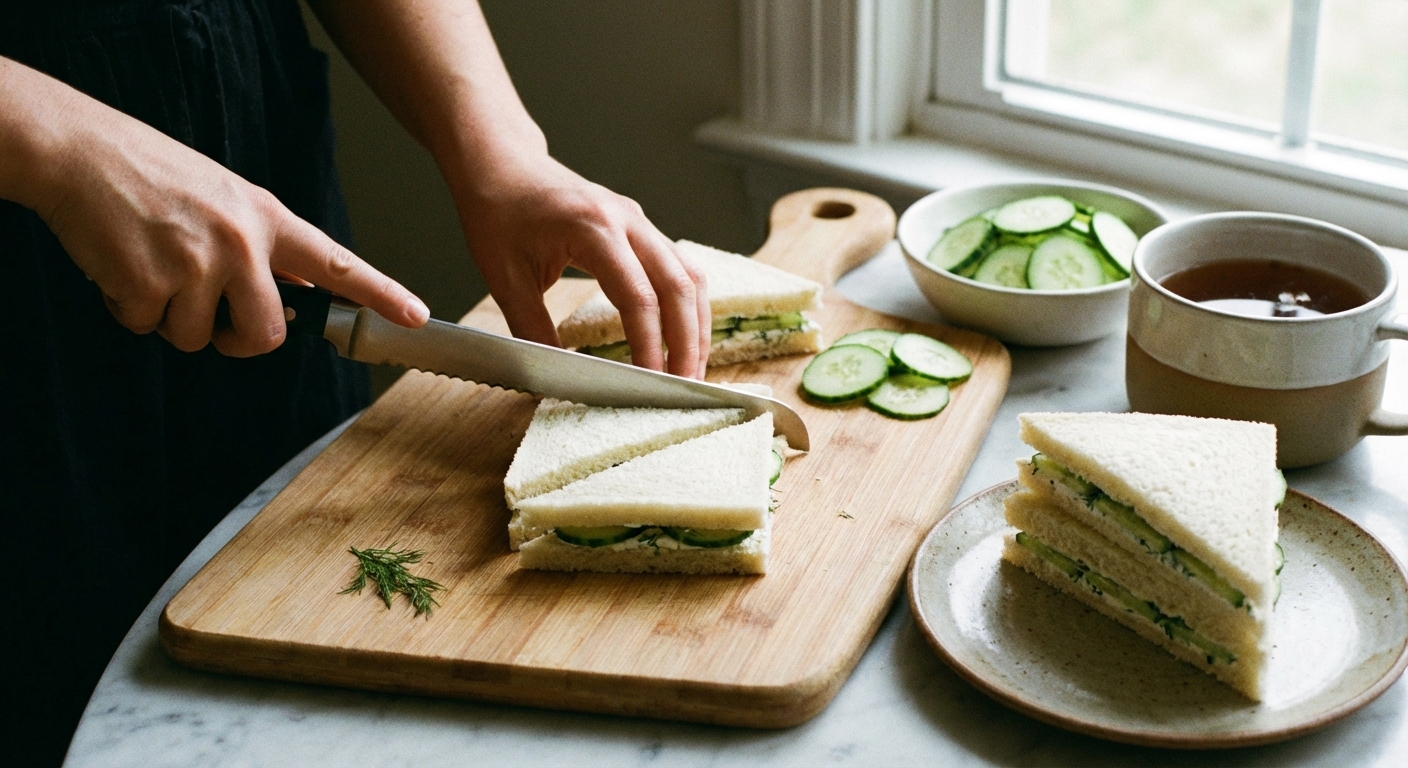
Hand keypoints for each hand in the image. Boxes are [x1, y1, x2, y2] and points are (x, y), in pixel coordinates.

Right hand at [3, 59, 427, 357]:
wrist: (79, 150)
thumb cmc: (153, 174)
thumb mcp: (227, 198)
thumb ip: (264, 245)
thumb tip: (297, 290)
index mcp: (266, 219)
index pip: (335, 263)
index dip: (379, 292)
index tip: (416, 315)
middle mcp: (241, 243)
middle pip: (268, 335)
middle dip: (240, 341)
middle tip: (213, 318)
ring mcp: (197, 265)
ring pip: (199, 338)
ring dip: (171, 318)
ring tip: (153, 264)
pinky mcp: (149, 285)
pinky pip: (147, 327)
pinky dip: (128, 308)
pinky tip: (121, 264)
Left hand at [456, 152, 709, 377]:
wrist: (503, 164)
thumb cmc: (499, 212)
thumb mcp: (504, 277)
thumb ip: (532, 328)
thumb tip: (558, 376)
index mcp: (593, 229)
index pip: (638, 297)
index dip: (650, 345)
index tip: (650, 383)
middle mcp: (628, 220)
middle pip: (679, 287)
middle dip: (688, 342)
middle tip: (684, 388)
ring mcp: (640, 221)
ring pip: (690, 276)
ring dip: (696, 326)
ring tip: (690, 369)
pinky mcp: (642, 228)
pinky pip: (680, 267)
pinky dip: (688, 305)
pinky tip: (684, 335)